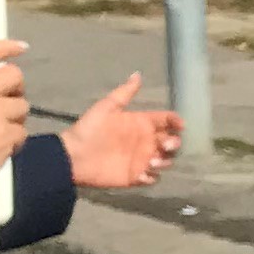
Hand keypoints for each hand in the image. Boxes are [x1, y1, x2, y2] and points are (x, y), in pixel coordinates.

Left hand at [58, 72, 181, 189]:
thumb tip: (138, 74)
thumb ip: (124, 93)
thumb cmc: (89, 130)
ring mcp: (142, 160)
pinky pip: (152, 178)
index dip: (176, 121)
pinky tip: (142, 174)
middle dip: (174, 143)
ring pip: (166, 160)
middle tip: (165, 144)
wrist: (73, 156)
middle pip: (171, 142)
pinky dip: (152, 176)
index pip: (166, 121)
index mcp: (141, 124)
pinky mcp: (135, 176)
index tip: (179, 124)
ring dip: (164, 160)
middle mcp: (145, 141)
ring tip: (152, 160)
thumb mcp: (106, 108)